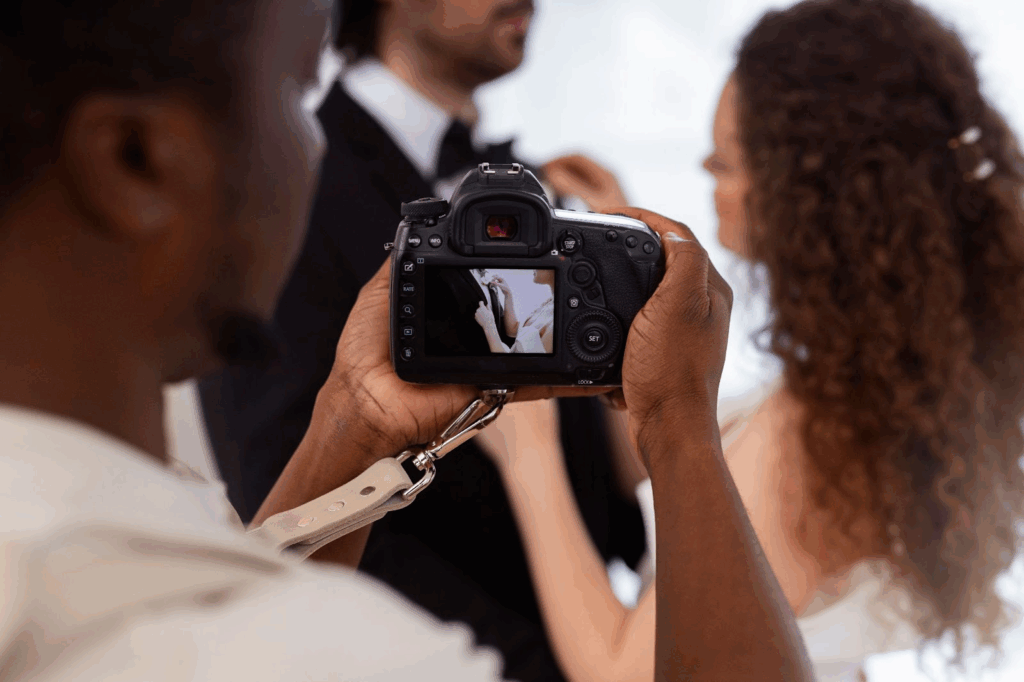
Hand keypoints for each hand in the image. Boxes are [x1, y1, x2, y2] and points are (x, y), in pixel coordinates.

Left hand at [313, 258, 605, 476]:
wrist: (366, 401)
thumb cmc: (364, 355)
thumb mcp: (381, 292)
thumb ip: (403, 261)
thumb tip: (420, 226)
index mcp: (451, 312)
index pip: (491, 290)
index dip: (511, 275)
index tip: (532, 255)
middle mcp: (473, 337)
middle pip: (517, 314)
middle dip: (542, 299)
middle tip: (560, 279)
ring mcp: (487, 363)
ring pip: (532, 344)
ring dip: (557, 331)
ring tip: (580, 312)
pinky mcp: (494, 389)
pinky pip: (533, 383)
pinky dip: (564, 379)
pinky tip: (585, 370)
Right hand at [542, 154, 627, 212]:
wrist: (630, 236)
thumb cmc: (619, 220)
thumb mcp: (590, 202)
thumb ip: (572, 187)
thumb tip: (553, 174)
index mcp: (604, 175)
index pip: (578, 157)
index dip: (559, 160)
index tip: (545, 167)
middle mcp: (605, 180)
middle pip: (578, 165)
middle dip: (559, 167)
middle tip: (544, 174)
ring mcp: (604, 190)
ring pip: (580, 176)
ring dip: (564, 177)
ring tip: (550, 183)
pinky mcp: (602, 201)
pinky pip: (581, 188)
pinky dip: (569, 188)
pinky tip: (563, 196)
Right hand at [610, 207, 732, 466]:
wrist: (667, 428)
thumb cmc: (673, 371)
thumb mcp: (680, 303)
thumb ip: (683, 259)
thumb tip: (672, 230)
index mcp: (712, 289)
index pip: (678, 235)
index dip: (643, 217)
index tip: (609, 212)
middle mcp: (703, 307)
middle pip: (664, 258)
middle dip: (631, 244)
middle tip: (600, 234)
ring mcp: (684, 331)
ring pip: (648, 289)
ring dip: (622, 279)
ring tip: (597, 270)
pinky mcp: (663, 352)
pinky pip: (636, 320)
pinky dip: (617, 313)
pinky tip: (603, 317)